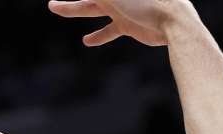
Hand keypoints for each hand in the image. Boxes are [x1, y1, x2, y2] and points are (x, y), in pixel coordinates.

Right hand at [47, 0, 193, 47]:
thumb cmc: (146, 1)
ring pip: (92, 8)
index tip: (56, 2)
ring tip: (55, 7)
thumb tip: (94, 1)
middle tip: (49, 1)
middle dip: (69, 0)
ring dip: (74, 9)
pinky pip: (110, 30)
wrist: (173, 22)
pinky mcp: (129, 24)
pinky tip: (87, 40)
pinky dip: (99, 35)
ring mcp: (121, 7)